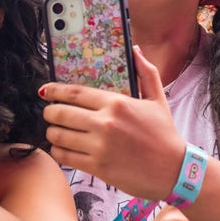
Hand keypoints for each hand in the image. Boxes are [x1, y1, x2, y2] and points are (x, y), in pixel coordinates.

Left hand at [42, 45, 185, 201]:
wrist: (174, 170)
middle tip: (49, 113)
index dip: (55, 91)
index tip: (45, 91)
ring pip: (59, 135)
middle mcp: (105, 123)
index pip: (75, 93)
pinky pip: (65, 156)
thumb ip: (146, 72)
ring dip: (52, 132)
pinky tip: (62, 148)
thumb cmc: (165, 134)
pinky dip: (58, 151)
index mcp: (117, 103)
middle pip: (61, 113)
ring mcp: (99, 146)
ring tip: (55, 131)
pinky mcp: (97, 167)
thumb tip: (136, 50)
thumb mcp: (158, 99)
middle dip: (50, 112)